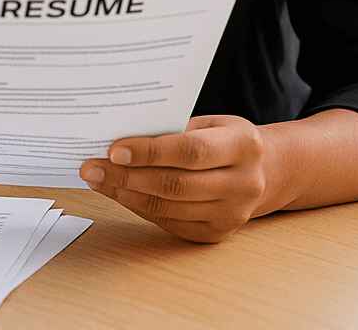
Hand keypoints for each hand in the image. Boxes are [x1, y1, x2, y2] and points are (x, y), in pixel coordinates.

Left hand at [78, 114, 271, 243]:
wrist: (265, 171)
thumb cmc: (225, 139)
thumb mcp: (211, 123)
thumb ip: (174, 130)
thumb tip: (120, 137)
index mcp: (243, 145)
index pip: (190, 151)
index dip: (149, 152)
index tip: (113, 150)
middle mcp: (243, 183)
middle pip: (175, 184)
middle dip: (126, 176)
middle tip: (92, 167)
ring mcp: (233, 213)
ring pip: (169, 207)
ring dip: (126, 194)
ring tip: (99, 180)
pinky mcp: (218, 233)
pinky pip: (170, 222)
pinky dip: (140, 207)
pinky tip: (120, 193)